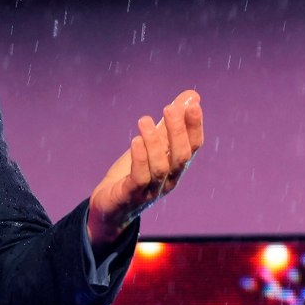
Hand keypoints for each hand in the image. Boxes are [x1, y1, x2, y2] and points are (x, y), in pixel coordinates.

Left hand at [87, 90, 203, 248]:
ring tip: (145, 121)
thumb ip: (170, 123)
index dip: (195, 127)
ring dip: (154, 142)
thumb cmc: (133, 173)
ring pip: (160, 167)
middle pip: (181, 157)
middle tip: (169, 108)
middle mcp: (169, 180)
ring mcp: (151, 190)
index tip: (193, 105)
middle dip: (177, 132)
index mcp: (176, 167)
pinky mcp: (130, 196)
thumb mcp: (152, 145)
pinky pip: (139, 178)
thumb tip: (192, 96)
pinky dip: (140, 159)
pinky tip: (135, 141)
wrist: (109, 208)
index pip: (193, 147)